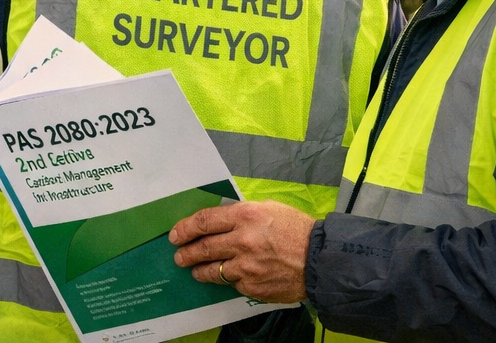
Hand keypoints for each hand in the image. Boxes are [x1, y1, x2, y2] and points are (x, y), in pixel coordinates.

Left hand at [168, 200, 313, 303]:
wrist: (320, 259)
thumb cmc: (296, 229)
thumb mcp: (268, 208)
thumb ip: (241, 214)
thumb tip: (219, 221)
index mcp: (245, 216)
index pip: (204, 221)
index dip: (185, 228)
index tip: (175, 235)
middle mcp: (242, 241)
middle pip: (204, 248)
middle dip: (186, 252)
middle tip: (179, 255)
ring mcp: (246, 266)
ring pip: (212, 271)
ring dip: (199, 270)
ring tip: (194, 270)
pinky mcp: (253, 286)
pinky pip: (233, 283)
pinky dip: (229, 280)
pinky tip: (228, 277)